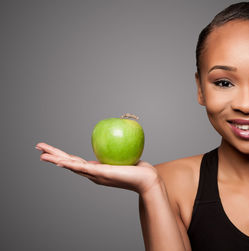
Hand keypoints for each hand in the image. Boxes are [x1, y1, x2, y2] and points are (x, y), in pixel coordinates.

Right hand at [35, 142, 159, 194]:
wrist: (146, 180)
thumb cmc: (138, 169)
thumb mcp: (123, 155)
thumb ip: (118, 147)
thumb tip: (118, 131)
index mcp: (96, 170)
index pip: (76, 161)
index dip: (62, 157)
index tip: (51, 153)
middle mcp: (92, 174)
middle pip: (69, 163)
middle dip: (52, 156)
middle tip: (38, 149)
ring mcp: (95, 175)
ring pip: (72, 166)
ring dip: (56, 160)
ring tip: (42, 155)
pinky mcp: (101, 173)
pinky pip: (83, 167)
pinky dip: (70, 164)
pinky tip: (60, 161)